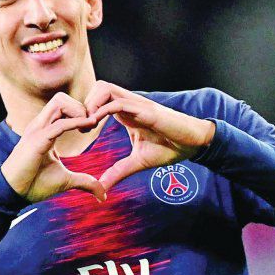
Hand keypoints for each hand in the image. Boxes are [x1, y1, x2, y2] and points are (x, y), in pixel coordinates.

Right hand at [1, 92, 105, 202]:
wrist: (14, 194)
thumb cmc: (35, 184)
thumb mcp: (66, 180)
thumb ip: (84, 182)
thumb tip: (102, 194)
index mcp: (45, 130)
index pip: (63, 107)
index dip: (81, 112)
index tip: (93, 127)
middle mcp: (40, 126)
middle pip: (61, 98)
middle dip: (81, 107)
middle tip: (91, 126)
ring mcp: (37, 130)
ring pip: (59, 102)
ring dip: (78, 111)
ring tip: (89, 126)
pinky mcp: (37, 140)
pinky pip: (59, 124)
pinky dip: (77, 122)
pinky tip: (89, 127)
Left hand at [86, 81, 214, 190]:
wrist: (192, 144)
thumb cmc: (169, 148)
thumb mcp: (138, 162)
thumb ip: (118, 172)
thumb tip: (102, 187)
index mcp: (126, 113)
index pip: (99, 98)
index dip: (86, 111)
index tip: (82, 131)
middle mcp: (129, 104)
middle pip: (98, 87)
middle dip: (85, 104)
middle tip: (83, 126)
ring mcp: (137, 105)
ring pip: (105, 88)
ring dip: (92, 103)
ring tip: (89, 124)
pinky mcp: (146, 110)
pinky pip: (119, 103)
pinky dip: (104, 110)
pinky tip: (97, 124)